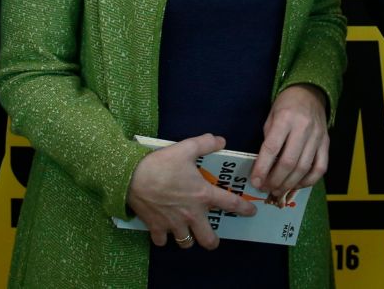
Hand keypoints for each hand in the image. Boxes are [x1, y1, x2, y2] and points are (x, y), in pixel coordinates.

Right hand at [126, 134, 255, 249]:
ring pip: (186, 243)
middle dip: (212, 240)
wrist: (131, 177)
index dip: (244, 209)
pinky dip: (164, 237)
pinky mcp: (157, 228)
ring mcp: (173, 224)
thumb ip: (205, 144)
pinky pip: (163, 241)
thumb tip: (221, 140)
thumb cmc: (160, 164)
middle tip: (210, 234)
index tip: (252, 211)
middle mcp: (191, 215)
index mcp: (202, 195)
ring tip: (185, 230)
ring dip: (188, 238)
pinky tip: (163, 229)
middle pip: (208, 240)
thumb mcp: (185, 148)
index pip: (230, 204)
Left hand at [250, 84, 328, 199]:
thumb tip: (263, 168)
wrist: (309, 92)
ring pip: (304, 168)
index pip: (272, 148)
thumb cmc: (286, 105)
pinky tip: (297, 185)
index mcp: (285, 118)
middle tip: (266, 189)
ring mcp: (317, 137)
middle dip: (275, 180)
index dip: (262, 168)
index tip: (255, 181)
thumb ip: (268, 140)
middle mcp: (303, 128)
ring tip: (278, 191)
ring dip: (289, 184)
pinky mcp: (326, 144)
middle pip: (289, 162)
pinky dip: (309, 181)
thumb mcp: (271, 116)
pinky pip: (320, 168)